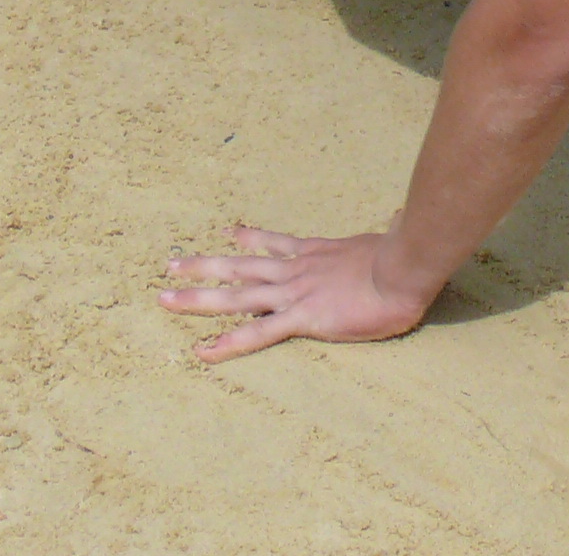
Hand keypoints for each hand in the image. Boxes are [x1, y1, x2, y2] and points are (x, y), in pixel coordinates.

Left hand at [159, 225, 439, 362]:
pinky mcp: (302, 318)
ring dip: (198, 297)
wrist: (403, 267)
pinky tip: (204, 351)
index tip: (231, 232)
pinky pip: (257, 333)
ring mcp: (294, 293)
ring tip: (166, 298)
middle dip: (204, 267)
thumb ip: (387, 232)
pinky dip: (228, 342)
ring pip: (236, 296)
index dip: (251, 238)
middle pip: (240, 267)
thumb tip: (402, 217)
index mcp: (316, 253)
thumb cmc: (403, 257)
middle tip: (172, 265)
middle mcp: (296, 270)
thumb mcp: (388, 239)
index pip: (276, 244)